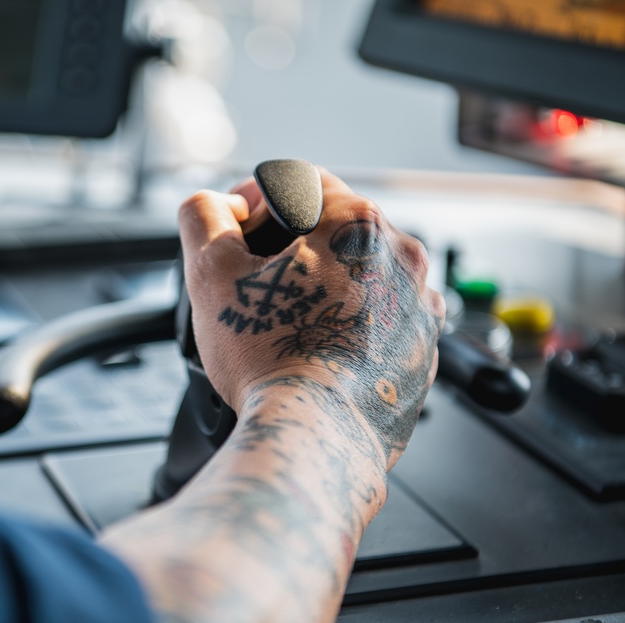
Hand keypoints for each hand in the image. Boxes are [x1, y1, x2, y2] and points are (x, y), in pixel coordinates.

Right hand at [178, 167, 444, 467]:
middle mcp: (403, 259)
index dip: (255, 202)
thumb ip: (202, 216)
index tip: (236, 233)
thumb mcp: (211, 273)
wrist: (312, 438)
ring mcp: (419, 309)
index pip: (301, 182)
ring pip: (360, 276)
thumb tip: (209, 205)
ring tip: (284, 324)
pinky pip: (379, 322)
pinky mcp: (421, 353)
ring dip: (321, 287)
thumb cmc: (269, 359)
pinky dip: (348, 327)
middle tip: (253, 285)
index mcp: (359, 224)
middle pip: (334, 230)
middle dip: (290, 248)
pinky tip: (313, 351)